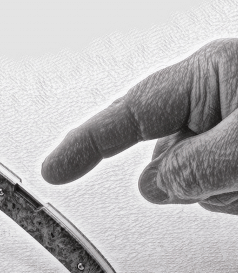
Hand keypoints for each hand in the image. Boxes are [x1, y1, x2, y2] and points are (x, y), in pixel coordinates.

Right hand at [41, 39, 237, 214]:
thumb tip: (155, 185)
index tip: (54, 168)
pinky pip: (214, 190)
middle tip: (229, 177)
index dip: (84, 142)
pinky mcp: (237, 154)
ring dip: (218, 190)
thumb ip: (191, 168)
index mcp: (209, 77)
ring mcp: (227, 129)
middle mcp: (214, 100)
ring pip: (190, 180)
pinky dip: (231, 194)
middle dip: (187, 180)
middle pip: (162, 158)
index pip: (127, 114)